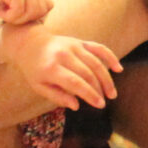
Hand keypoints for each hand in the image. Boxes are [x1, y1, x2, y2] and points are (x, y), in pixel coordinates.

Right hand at [0, 0, 51, 26]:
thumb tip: (42, 22)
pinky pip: (19, 12)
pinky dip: (8, 16)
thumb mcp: (12, 3)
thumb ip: (27, 8)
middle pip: (42, 11)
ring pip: (32, 13)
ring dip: (16, 18)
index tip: (18, 15)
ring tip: (3, 11)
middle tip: (9, 14)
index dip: (35, 15)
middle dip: (26, 18)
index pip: (48, 5)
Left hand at [3, 27, 122, 111]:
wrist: (29, 44)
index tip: (100, 105)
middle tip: (104, 102)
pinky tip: (118, 69)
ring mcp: (73, 46)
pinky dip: (110, 57)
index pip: (75, 83)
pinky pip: (98, 48)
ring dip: (107, 79)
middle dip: (99, 90)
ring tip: (112, 93)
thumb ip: (58, 97)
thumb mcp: (39, 87)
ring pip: (96, 63)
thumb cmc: (34, 70)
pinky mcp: (79, 42)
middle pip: (88, 74)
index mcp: (51, 68)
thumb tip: (76, 106)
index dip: (90, 94)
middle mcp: (64, 55)